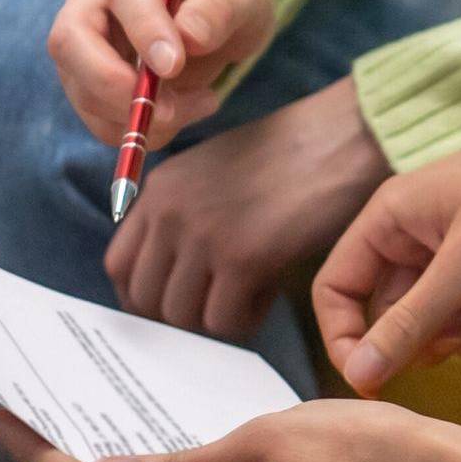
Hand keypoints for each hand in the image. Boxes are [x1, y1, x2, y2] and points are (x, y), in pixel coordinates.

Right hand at [48, 0, 273, 148]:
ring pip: (79, 87)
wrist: (214, 11)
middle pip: (68, 40)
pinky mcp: (86, 76)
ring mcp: (82, 37)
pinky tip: (177, 116)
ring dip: (134, 116)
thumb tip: (188, 37)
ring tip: (195, 106)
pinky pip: (95, 116)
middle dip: (112, 85)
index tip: (174, 66)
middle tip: (167, 110)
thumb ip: (220, 9)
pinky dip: (135, 130)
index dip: (144, 32)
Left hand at [106, 76, 389, 339]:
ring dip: (213, 321)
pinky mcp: (242, 259)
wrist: (341, 139)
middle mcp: (169, 212)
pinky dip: (245, 321)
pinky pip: (224, 322)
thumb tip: (172, 277)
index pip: (118, 266)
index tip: (171, 306)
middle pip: (145, 299)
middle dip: (177, 319)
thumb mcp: (213, 171)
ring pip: (182, 318)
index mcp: (159, 189)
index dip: (142, 297)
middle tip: (213, 313)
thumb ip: (181, 215)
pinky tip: (267, 297)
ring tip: (247, 299)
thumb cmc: (290, 156)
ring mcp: (203, 236)